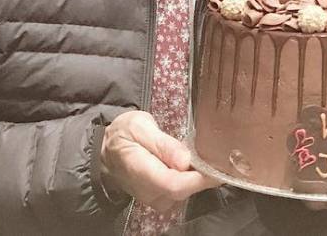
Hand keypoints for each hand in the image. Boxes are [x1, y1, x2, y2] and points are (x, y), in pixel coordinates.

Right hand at [100, 111, 219, 212]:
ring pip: (186, 192)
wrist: (107, 152)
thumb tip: (185, 160)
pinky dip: (192, 179)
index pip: (175, 184)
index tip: (218, 164)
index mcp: (141, 171)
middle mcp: (149, 192)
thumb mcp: (139, 126)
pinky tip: (191, 164)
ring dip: (198, 176)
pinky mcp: (161, 199)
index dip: (200, 178)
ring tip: (201, 155)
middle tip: (215, 153)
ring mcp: (155, 199)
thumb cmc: (124, 134)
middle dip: (204, 174)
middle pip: (185, 190)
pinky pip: (183, 192)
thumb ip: (163, 143)